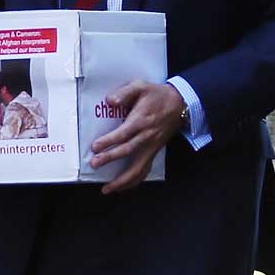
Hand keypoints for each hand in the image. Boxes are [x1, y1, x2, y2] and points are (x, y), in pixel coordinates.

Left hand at [90, 80, 185, 194]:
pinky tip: (122, 187)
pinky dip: (134, 181)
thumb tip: (110, 101)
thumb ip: (125, 92)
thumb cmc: (158, 95)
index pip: (123, 133)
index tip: (95, 147)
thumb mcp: (141, 85)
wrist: (180, 104)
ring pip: (138, 168)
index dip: (109, 141)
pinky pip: (145, 170)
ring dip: (123, 180)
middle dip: (110, 158)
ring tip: (108, 188)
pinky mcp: (154, 152)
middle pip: (128, 151)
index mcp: (141, 120)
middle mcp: (146, 136)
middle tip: (95, 164)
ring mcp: (151, 146)